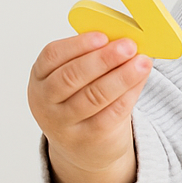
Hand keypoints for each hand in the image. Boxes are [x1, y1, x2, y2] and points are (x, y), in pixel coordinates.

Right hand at [27, 32, 151, 182]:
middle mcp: (45, 101)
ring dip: (121, 77)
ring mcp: (63, 124)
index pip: (52, 56)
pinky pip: (110, 114)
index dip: (78, 44)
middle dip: (103, 59)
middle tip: (128, 46)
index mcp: (40, 77)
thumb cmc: (81, 99)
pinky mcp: (87, 139)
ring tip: (142, 62)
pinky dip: (128, 94)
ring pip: (94, 96)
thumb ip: (95, 57)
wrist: (83, 146)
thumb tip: (125, 39)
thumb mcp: (78, 78)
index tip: (103, 36)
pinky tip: (140, 81)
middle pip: (71, 77)